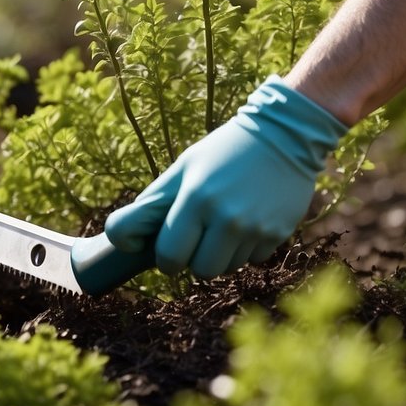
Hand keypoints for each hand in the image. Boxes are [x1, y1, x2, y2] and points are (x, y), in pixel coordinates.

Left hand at [104, 76, 347, 277]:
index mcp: (196, 198)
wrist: (284, 135)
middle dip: (193, 260)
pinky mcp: (278, 233)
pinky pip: (252, 259)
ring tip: (223, 225)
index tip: (169, 250)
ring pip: (226, 268)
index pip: (170, 256)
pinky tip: (248, 220)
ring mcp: (256, 228)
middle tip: (196, 240)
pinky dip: (245, 248)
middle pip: (200, 270)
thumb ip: (154, 202)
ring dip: (219, 255)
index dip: (166, 258)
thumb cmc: (223, 151)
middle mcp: (227, 217)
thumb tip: (120, 236)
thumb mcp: (184, 167)